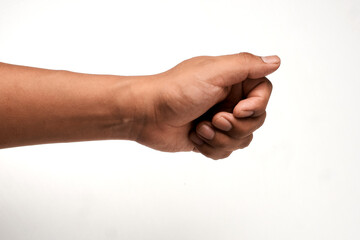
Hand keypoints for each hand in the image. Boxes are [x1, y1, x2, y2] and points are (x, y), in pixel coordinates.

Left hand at [134, 52, 280, 158]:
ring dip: (221, 138)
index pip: (263, 92)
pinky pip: (226, 150)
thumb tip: (275, 61)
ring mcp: (218, 119)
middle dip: (236, 126)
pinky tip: (194, 136)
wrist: (146, 115)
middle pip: (256, 120)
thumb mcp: (213, 72)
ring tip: (200, 128)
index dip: (256, 105)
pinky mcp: (209, 137)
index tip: (238, 110)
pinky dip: (211, 147)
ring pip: (243, 139)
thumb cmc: (175, 91)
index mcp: (231, 79)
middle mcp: (227, 99)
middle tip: (214, 119)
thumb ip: (246, 66)